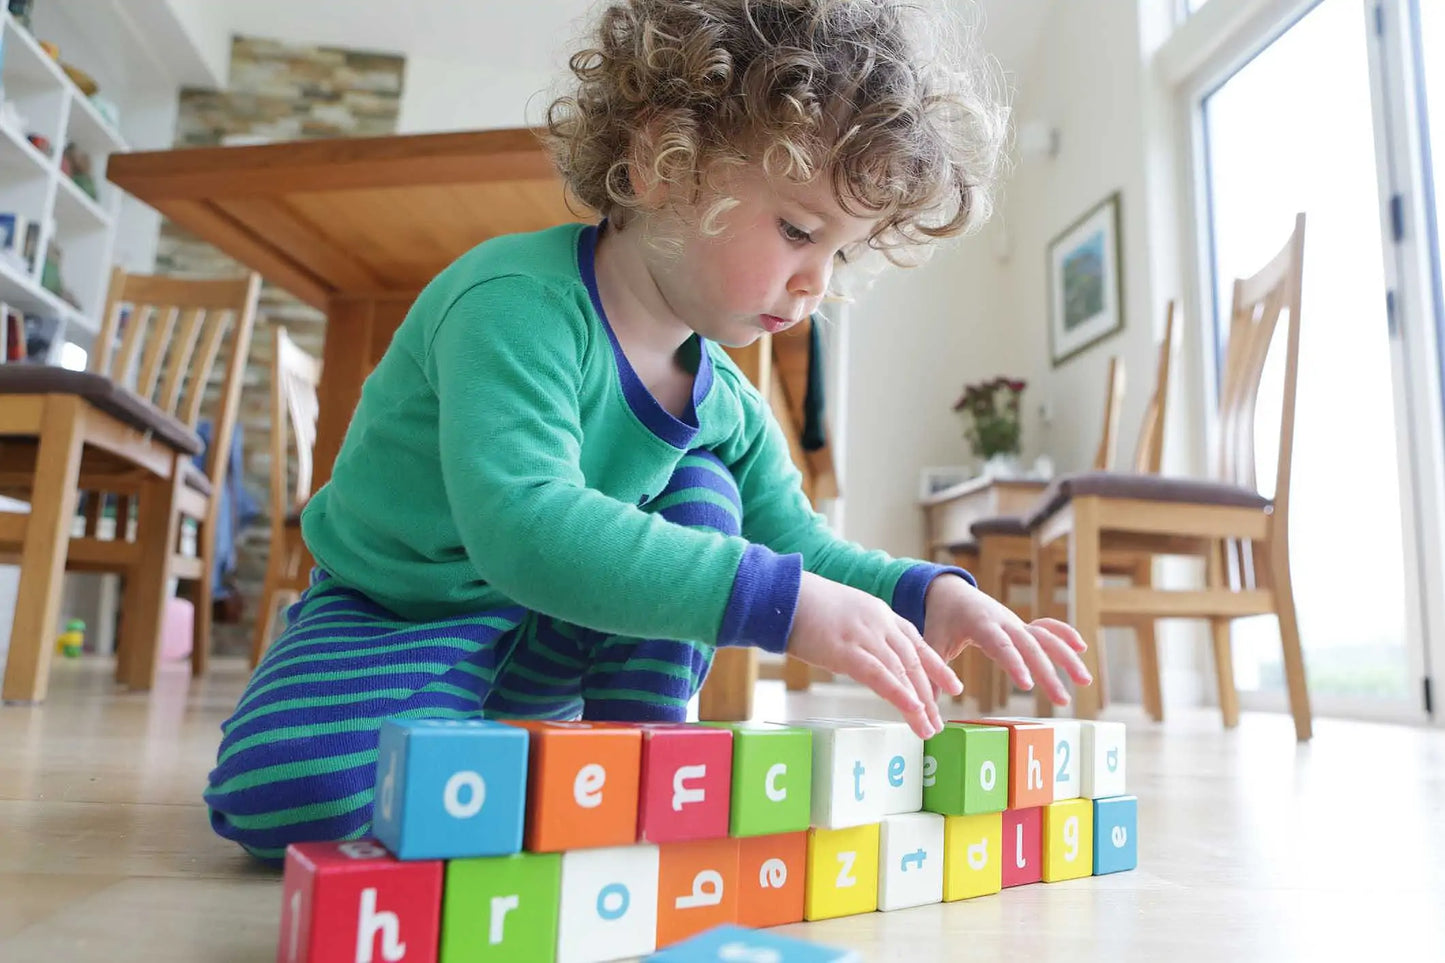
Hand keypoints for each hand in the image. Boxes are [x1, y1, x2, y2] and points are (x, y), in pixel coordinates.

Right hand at [786, 571, 962, 738]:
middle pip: (914, 661)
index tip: (954, 686)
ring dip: (919, 703)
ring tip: (928, 728)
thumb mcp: (844, 615)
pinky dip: (899, 694)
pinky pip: (880, 675)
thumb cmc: (804, 606)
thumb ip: (860, 634)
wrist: (782, 593)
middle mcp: (879, 624)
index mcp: (880, 613)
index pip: (917, 642)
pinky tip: (913, 710)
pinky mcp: (847, 651)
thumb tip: (865, 657)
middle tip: (940, 720)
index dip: (937, 666)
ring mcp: (865, 636)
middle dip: (930, 693)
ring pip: (902, 672)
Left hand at [922, 575, 1092, 705]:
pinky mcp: (1022, 626)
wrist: (950, 592)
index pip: (1000, 644)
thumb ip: (931, 673)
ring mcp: (1015, 623)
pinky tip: (1081, 648)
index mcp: (979, 624)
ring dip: (1066, 657)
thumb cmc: (940, 619)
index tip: (1027, 685)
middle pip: (1029, 646)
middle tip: (1062, 700)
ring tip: (1085, 681)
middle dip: (1047, 672)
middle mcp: (1003, 622)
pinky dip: (1063, 635)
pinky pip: (1046, 628)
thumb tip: (924, 708)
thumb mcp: (931, 642)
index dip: (1014, 663)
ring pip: (1044, 638)